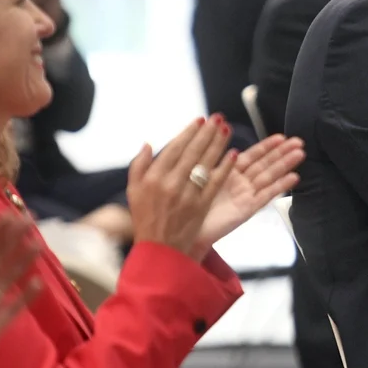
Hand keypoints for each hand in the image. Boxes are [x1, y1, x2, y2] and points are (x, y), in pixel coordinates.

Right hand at [126, 117, 235, 256]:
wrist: (160, 249)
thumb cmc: (145, 218)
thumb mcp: (133, 191)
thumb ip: (139, 165)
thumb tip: (148, 144)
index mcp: (154, 177)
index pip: (175, 148)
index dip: (189, 132)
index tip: (200, 120)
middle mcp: (171, 183)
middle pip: (193, 152)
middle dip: (207, 133)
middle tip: (218, 118)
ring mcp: (188, 195)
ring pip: (206, 164)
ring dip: (218, 144)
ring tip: (226, 129)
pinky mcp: (202, 206)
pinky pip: (216, 182)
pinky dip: (225, 167)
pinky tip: (233, 154)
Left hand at [198, 134, 305, 252]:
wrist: (187, 230)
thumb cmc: (191, 203)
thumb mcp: (202, 174)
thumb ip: (214, 157)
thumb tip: (220, 134)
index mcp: (229, 172)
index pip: (253, 155)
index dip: (267, 146)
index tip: (281, 137)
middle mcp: (241, 182)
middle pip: (265, 164)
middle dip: (282, 152)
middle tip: (299, 142)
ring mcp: (246, 195)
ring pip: (269, 176)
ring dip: (285, 165)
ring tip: (300, 154)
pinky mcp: (247, 209)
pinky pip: (266, 196)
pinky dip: (280, 187)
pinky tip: (293, 178)